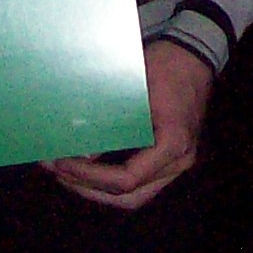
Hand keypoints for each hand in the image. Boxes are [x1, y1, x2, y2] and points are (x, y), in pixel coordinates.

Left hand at [47, 40, 214, 209]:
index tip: (63, 163)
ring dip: (100, 189)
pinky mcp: (169, 158)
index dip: (90, 176)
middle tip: (59, 173)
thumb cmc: (165, 66)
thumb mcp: (134, 88)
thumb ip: (111, 120)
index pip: (127, 178)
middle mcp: (178, 161)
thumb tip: (81, 150)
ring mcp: (176, 163)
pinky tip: (89, 168)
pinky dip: (112, 179)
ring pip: (135, 195)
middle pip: (130, 197)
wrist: (193, 55)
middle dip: (90, 189)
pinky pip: (139, 181)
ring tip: (68, 174)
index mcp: (173, 144)